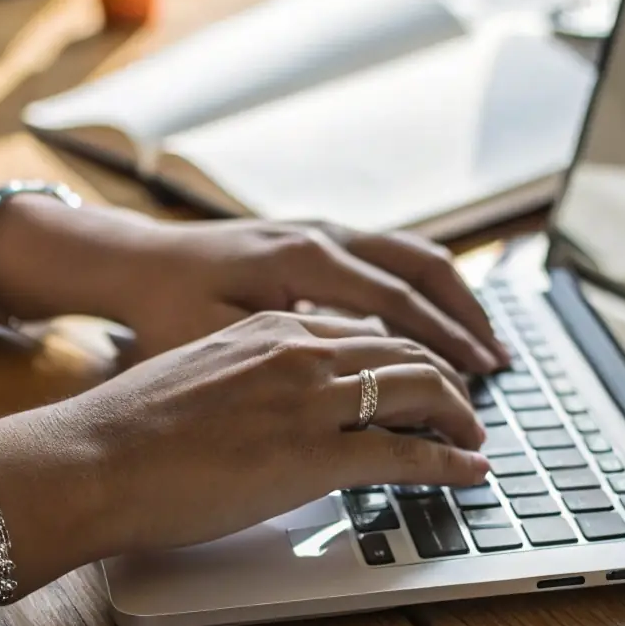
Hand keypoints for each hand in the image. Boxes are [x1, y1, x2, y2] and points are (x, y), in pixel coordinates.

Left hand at [44, 209, 508, 372]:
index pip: (397, 306)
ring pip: (408, 256)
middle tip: (499, 364)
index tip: (478, 384)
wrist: (126, 262)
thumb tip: (361, 393)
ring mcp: (318, 232)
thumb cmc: (160, 310)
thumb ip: (291, 362)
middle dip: (466, 318)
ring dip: (450, 299)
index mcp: (301, 261)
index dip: (444, 348)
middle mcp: (319, 236)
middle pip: (420, 267)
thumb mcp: (216, 343)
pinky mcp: (311, 241)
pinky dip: (419, 291)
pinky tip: (430, 325)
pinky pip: (383, 259)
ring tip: (481, 344)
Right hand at [58, 310, 489, 552]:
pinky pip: (407, 453)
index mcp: (271, 327)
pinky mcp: (316, 453)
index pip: (364, 331)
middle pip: (405, 350)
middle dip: (448, 378)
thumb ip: (250, 379)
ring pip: (419, 390)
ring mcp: (311, 399)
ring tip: (475, 438)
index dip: (407, 354)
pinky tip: (471, 472)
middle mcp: (300, 349)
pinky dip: (450, 462)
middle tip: (467, 407)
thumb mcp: (198, 376)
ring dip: (459, 416)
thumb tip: (271, 407)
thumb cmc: (128, 431)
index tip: (425, 376)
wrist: (93, 460)